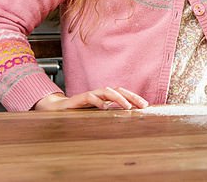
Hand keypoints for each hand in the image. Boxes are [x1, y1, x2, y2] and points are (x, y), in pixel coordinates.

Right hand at [33, 86, 148, 110]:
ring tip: (127, 106)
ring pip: (107, 92)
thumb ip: (110, 112)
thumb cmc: (81, 110)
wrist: (60, 108)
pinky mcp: (80, 98)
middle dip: (132, 96)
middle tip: (142, 105)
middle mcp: (100, 93)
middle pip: (119, 90)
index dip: (135, 98)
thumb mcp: (98, 112)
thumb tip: (127, 116)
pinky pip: (91, 97)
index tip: (145, 105)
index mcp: (106, 96)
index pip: (123, 93)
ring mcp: (91, 94)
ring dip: (119, 98)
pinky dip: (98, 102)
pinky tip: (104, 108)